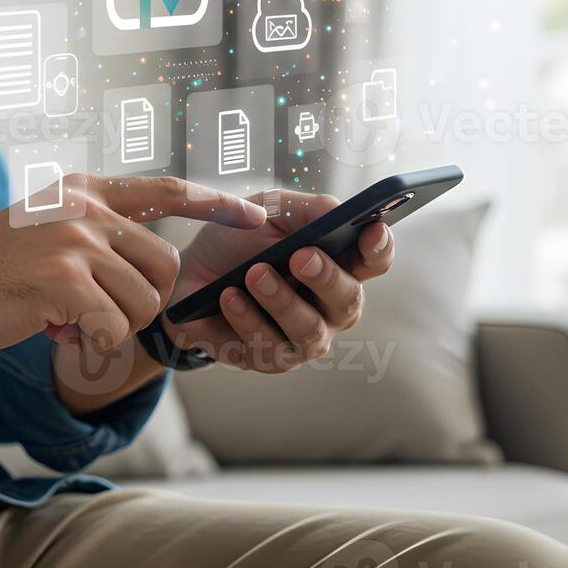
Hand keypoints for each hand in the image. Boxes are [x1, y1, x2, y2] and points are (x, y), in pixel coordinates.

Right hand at [0, 175, 266, 355]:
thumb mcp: (43, 234)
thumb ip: (92, 240)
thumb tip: (146, 279)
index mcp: (82, 189)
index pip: (166, 188)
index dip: (215, 204)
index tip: (255, 216)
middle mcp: (85, 206)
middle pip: (165, 263)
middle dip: (145, 302)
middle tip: (99, 316)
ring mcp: (76, 239)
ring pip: (144, 301)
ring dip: (115, 327)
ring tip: (68, 322)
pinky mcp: (66, 278)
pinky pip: (115, 327)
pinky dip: (94, 344)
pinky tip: (58, 333)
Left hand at [162, 190, 394, 371]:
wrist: (187, 273)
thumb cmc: (238, 241)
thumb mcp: (269, 210)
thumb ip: (308, 208)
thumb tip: (338, 211)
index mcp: (339, 266)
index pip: (374, 261)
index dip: (379, 247)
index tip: (372, 230)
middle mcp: (329, 308)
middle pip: (348, 302)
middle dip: (327, 278)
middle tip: (300, 257)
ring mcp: (301, 338)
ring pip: (309, 331)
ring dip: (282, 301)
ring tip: (254, 274)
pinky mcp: (267, 359)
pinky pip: (267, 349)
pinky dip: (247, 320)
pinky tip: (229, 297)